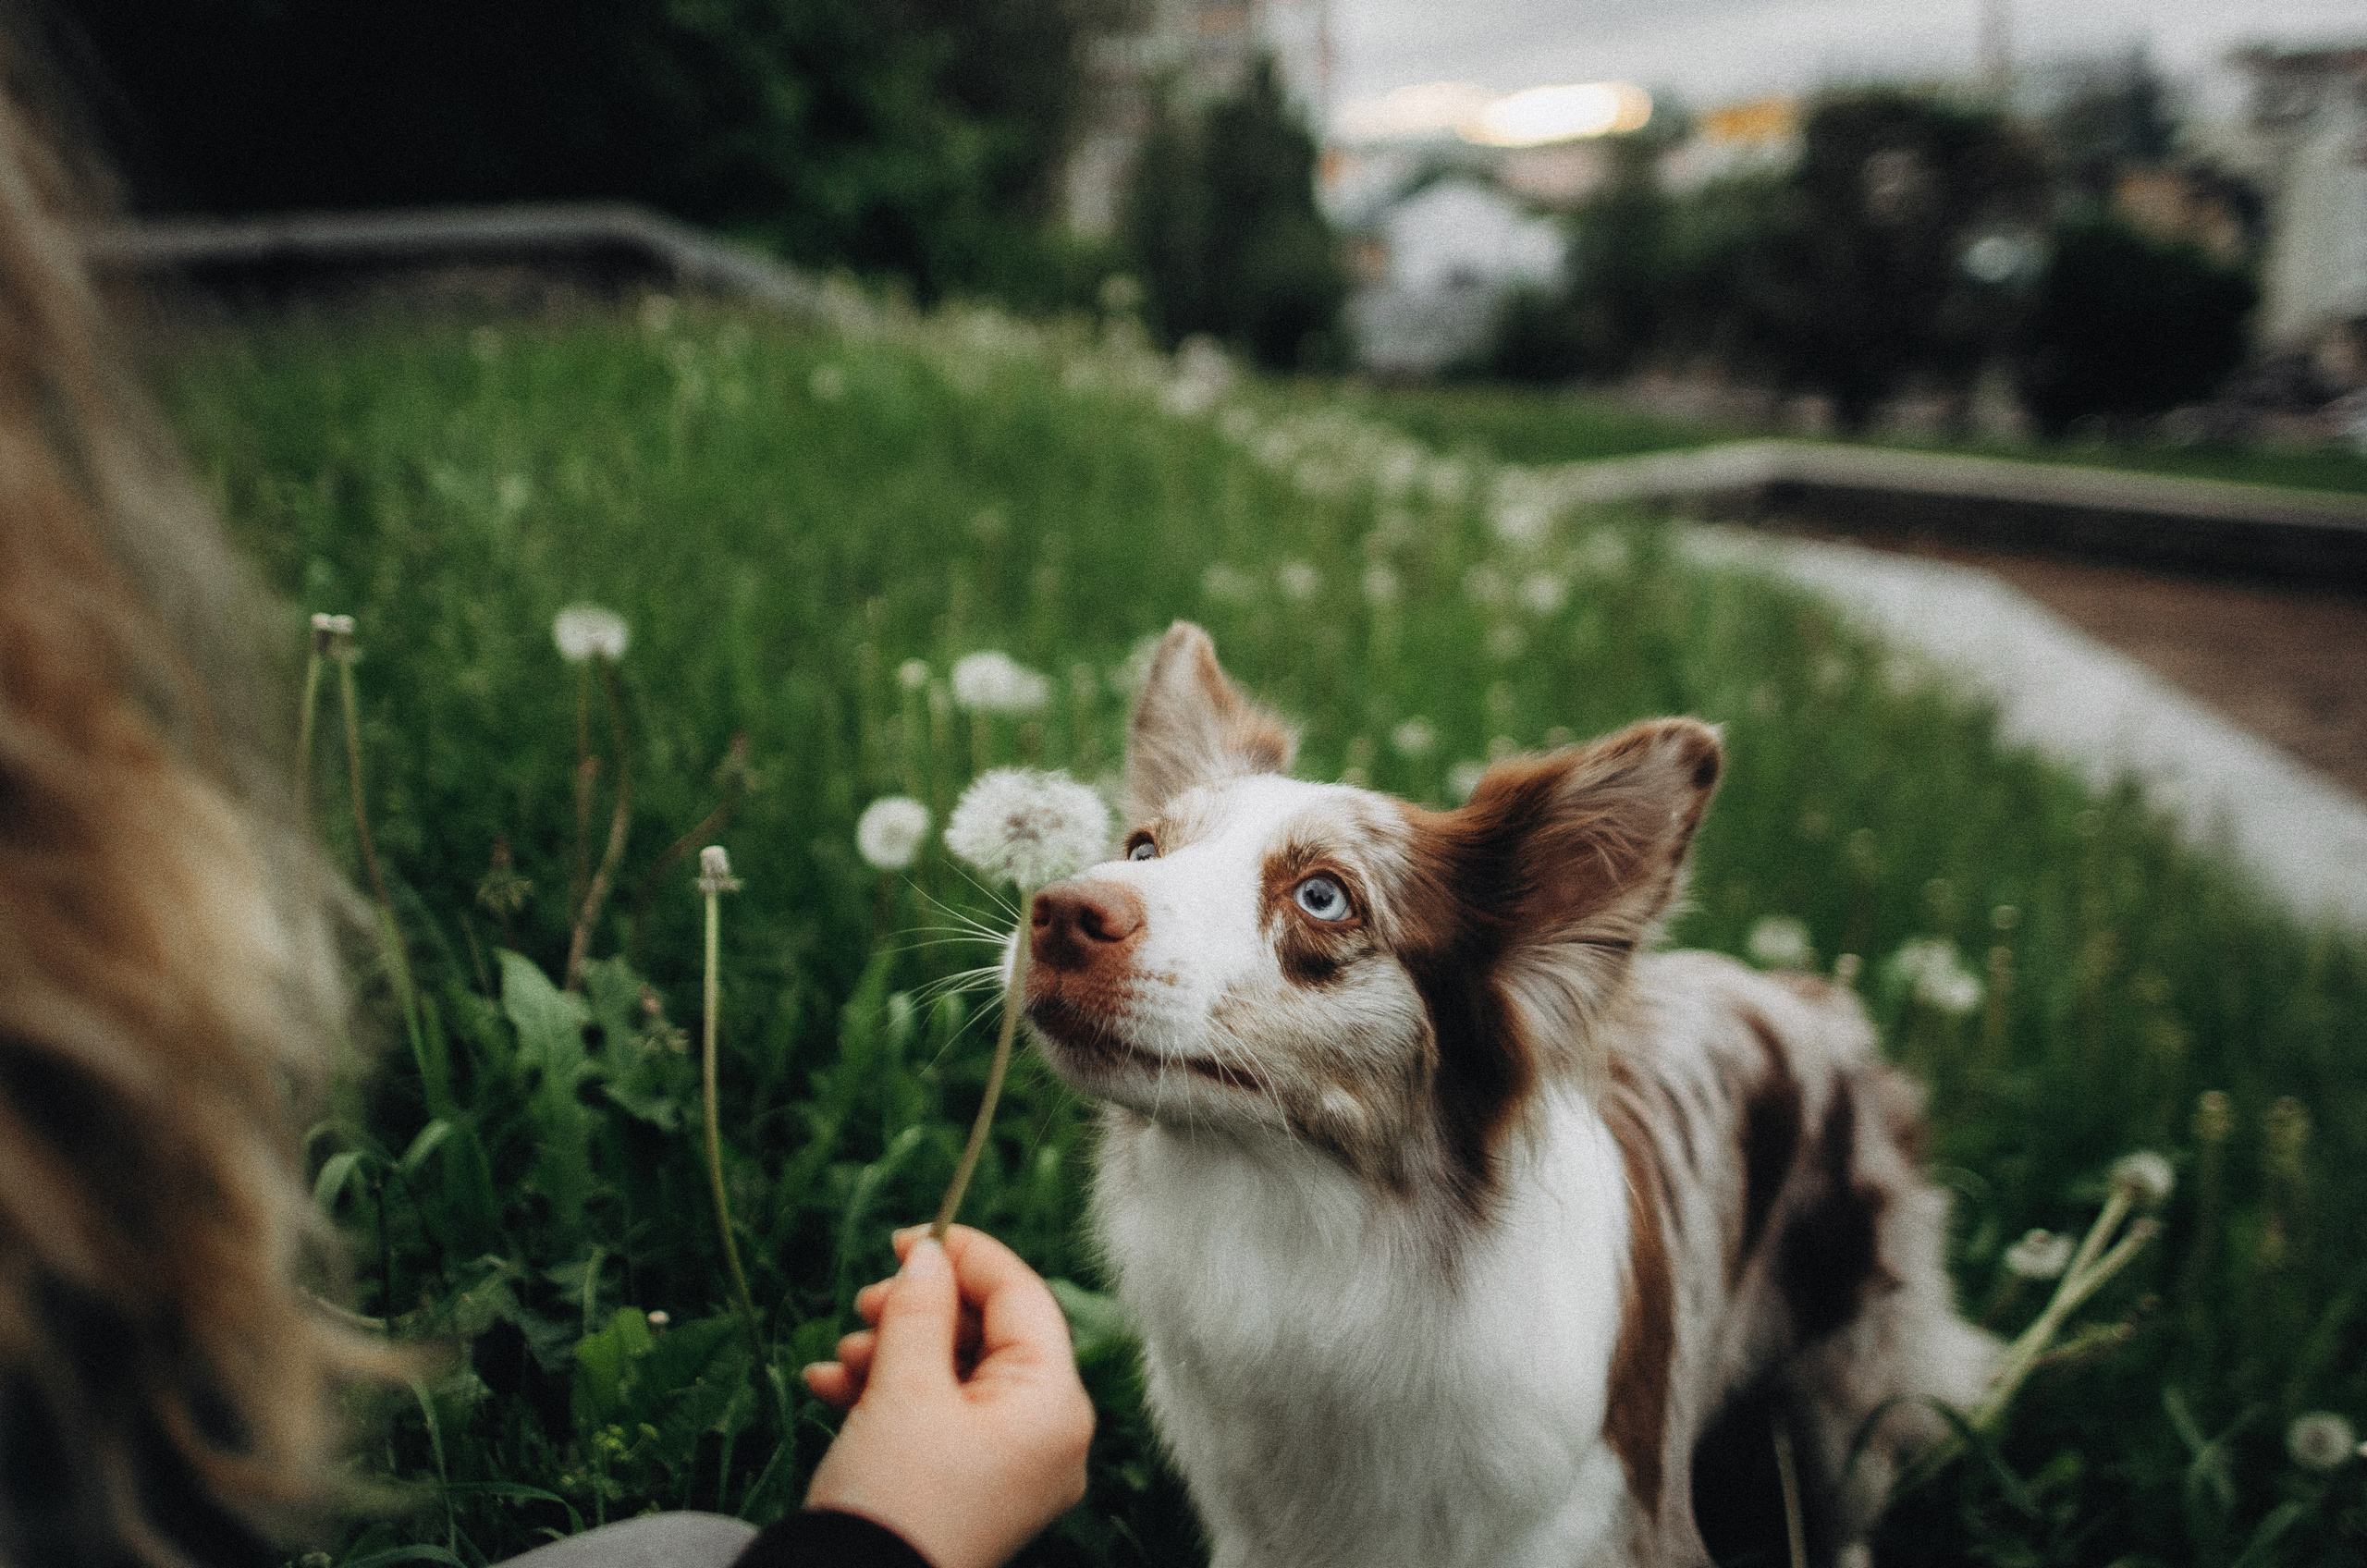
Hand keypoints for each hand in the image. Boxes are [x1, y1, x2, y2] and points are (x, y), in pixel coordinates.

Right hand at [802, 1225, 1095, 1567]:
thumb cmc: (893, 1501)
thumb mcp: (902, 1387)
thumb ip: (919, 1307)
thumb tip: (930, 1254)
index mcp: (1055, 1406)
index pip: (1023, 1297)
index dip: (966, 1255)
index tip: (911, 1236)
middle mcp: (1049, 1435)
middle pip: (987, 1334)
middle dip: (917, 1312)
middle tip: (864, 1301)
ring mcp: (1012, 1465)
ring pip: (955, 1373)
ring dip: (891, 1352)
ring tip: (841, 1360)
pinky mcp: (973, 1485)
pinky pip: (939, 1416)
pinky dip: (888, 1394)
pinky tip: (830, 1386)